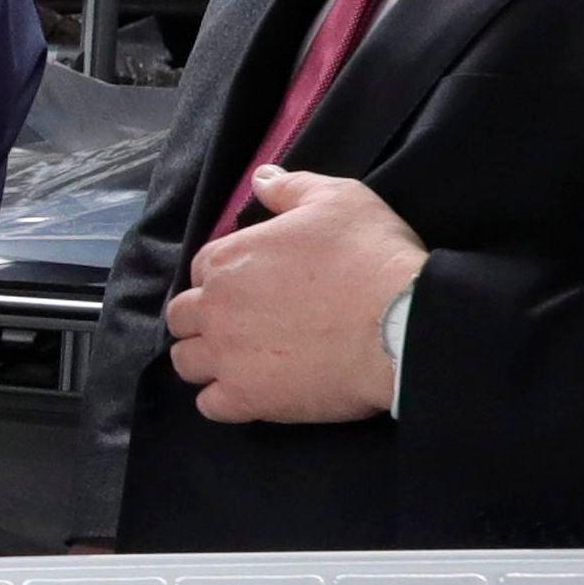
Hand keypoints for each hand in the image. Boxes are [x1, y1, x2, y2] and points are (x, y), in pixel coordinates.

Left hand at [163, 168, 427, 425]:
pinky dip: (222, 400)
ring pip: (187, 362)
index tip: (252, 286)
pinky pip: (210, 406)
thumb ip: (291, 188)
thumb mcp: (336, 199)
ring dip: (206, 359)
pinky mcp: (246, 399)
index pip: (201, 269)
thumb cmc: (370, 255)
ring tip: (240, 360)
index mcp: (229, 258)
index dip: (224, 277)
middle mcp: (216, 307)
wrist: (400, 321)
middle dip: (204, 318)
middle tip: (242, 324)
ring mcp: (227, 356)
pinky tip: (248, 393)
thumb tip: (262, 178)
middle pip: (183, 317)